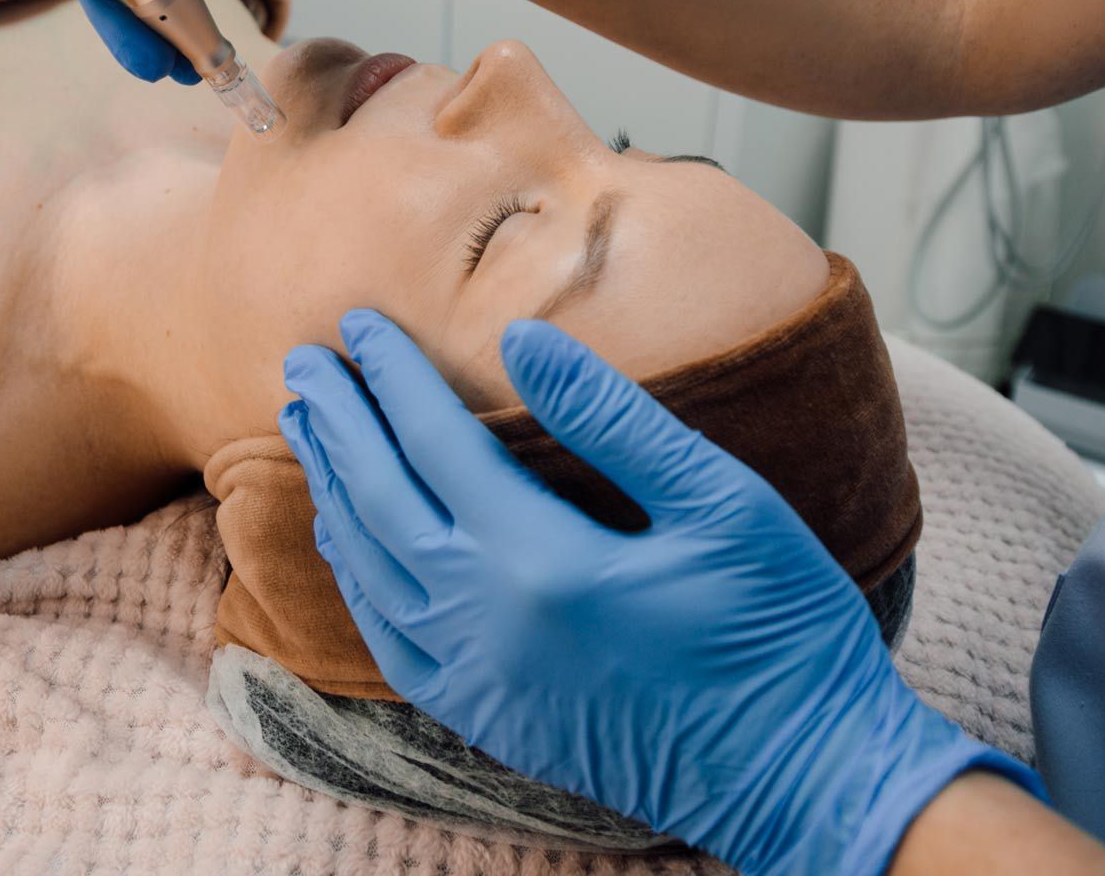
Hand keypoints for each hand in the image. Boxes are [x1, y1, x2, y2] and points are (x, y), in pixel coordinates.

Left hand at [279, 311, 1044, 875]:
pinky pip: (388, 639)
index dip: (392, 377)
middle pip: (379, 501)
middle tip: (301, 365)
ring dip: (333, 491)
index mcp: (541, 562)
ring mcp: (478, 680)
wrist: (803, 780)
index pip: (434, 444)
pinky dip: (356, 576)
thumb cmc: (780, 632)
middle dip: (338, 426)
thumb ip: (611, 418)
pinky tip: (350, 541)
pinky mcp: (485, 719)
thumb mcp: (722, 503)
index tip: (359, 324)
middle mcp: (487, 624)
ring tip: (309, 432)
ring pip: (369, 571)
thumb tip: (521, 338)